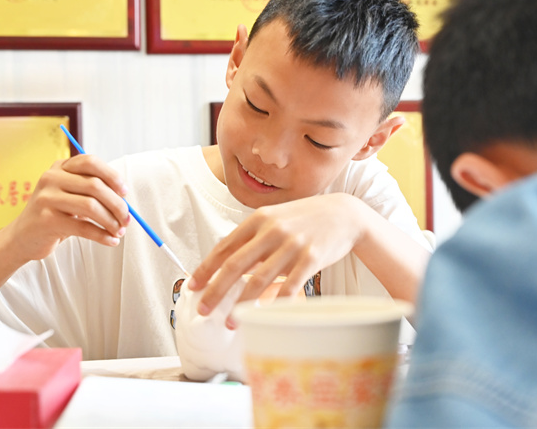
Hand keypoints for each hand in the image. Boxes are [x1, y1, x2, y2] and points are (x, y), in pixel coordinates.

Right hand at [7, 155, 131, 262]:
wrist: (22, 238)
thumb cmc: (54, 215)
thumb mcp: (70, 196)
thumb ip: (93, 192)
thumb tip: (125, 201)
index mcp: (59, 167)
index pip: (90, 162)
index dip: (112, 176)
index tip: (125, 192)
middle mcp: (51, 178)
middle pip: (95, 186)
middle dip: (117, 204)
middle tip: (127, 219)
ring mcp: (46, 198)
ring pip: (91, 206)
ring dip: (111, 221)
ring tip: (119, 232)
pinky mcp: (46, 220)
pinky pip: (83, 227)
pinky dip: (102, 235)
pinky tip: (110, 241)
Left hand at [188, 193, 366, 319]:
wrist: (344, 214)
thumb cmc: (305, 219)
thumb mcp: (275, 219)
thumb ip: (253, 238)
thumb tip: (227, 263)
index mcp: (259, 219)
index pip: (225, 247)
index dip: (207, 268)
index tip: (193, 286)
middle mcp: (272, 230)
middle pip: (236, 264)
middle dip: (216, 290)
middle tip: (203, 309)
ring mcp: (292, 244)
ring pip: (260, 279)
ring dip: (242, 304)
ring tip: (231, 322)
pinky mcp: (312, 257)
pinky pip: (291, 285)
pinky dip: (276, 302)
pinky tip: (265, 314)